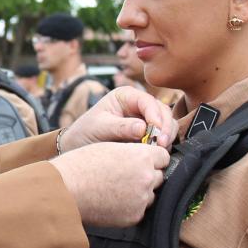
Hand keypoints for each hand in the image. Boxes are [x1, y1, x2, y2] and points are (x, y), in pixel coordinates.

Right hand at [50, 142, 168, 226]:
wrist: (65, 190)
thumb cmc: (81, 165)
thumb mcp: (110, 148)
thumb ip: (132, 153)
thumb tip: (144, 159)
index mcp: (142, 156)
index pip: (164, 157)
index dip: (152, 158)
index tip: (143, 161)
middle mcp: (147, 178)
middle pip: (159, 176)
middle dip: (146, 175)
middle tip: (125, 176)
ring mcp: (142, 199)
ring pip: (150, 194)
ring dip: (140, 192)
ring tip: (116, 189)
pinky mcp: (134, 216)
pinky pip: (139, 210)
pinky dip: (130, 206)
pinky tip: (112, 201)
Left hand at [60, 86, 176, 150]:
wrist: (79, 146)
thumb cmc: (86, 132)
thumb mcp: (100, 128)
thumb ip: (121, 127)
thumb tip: (143, 129)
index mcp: (126, 95)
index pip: (147, 101)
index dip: (155, 116)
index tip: (156, 133)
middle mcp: (138, 104)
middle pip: (162, 111)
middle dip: (165, 127)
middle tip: (161, 144)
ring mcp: (145, 118)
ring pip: (167, 123)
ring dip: (167, 136)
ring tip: (160, 150)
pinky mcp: (149, 133)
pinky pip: (163, 136)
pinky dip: (164, 143)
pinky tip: (158, 152)